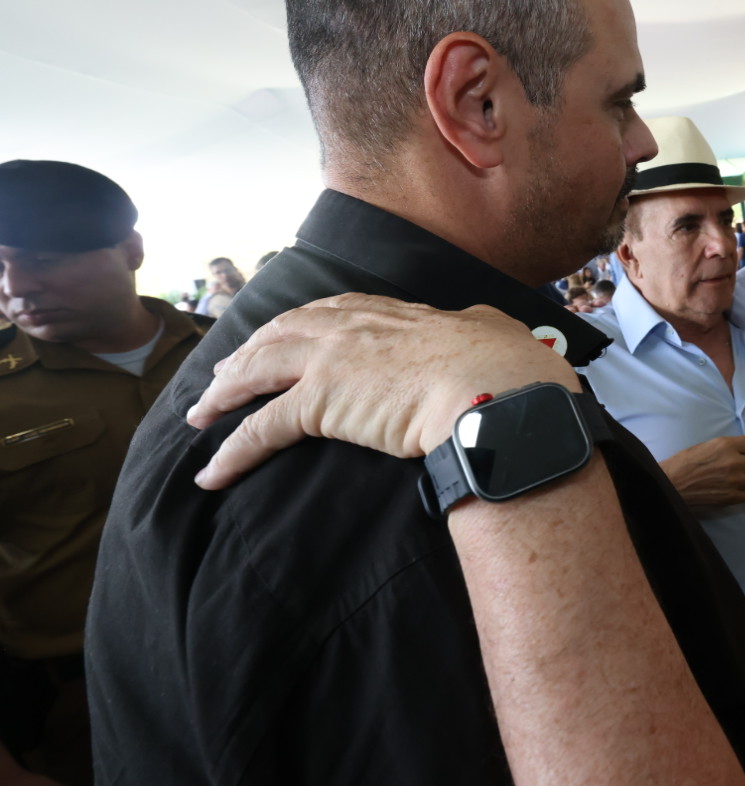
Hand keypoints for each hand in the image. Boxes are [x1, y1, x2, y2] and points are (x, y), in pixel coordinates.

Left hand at [187, 293, 577, 488]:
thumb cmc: (504, 364)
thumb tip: (489, 326)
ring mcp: (329, 362)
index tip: (280, 336)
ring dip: (223, 394)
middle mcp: (350, 328)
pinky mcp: (319, 405)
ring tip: (200, 416)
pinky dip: (231, 452)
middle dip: (246, 353)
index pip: (328, 312)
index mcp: (389, 312)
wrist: (494, 389)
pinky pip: (261, 430)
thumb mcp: (494, 328)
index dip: (296, 326)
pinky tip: (211, 474)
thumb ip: (480, 325)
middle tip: (224, 373)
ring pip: (257, 372)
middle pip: (279, 334)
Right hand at [659, 436, 744, 512]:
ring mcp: (733, 481)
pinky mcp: (730, 497)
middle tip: (741, 466)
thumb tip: (744, 451)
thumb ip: (727, 447)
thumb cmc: (683, 464)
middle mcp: (732, 462)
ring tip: (737, 478)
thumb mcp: (706, 446)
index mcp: (725, 445)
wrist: (670, 484)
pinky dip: (744, 491)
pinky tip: (733, 488)